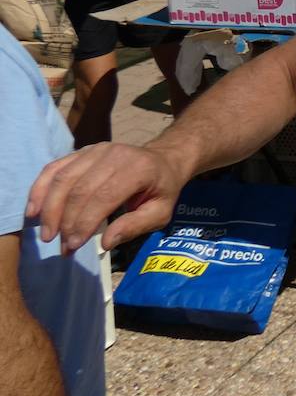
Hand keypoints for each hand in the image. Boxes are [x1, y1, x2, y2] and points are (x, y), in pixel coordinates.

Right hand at [25, 140, 192, 254]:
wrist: (163, 160)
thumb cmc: (162, 189)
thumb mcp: (160, 212)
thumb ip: (135, 226)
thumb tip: (106, 242)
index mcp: (137, 169)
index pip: (103, 196)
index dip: (84, 222)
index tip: (73, 245)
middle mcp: (114, 155)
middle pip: (79, 189)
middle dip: (65, 221)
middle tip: (60, 245)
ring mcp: (96, 150)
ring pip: (63, 179)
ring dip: (50, 208)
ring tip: (47, 234)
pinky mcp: (82, 151)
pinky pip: (55, 168)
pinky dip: (40, 189)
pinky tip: (34, 210)